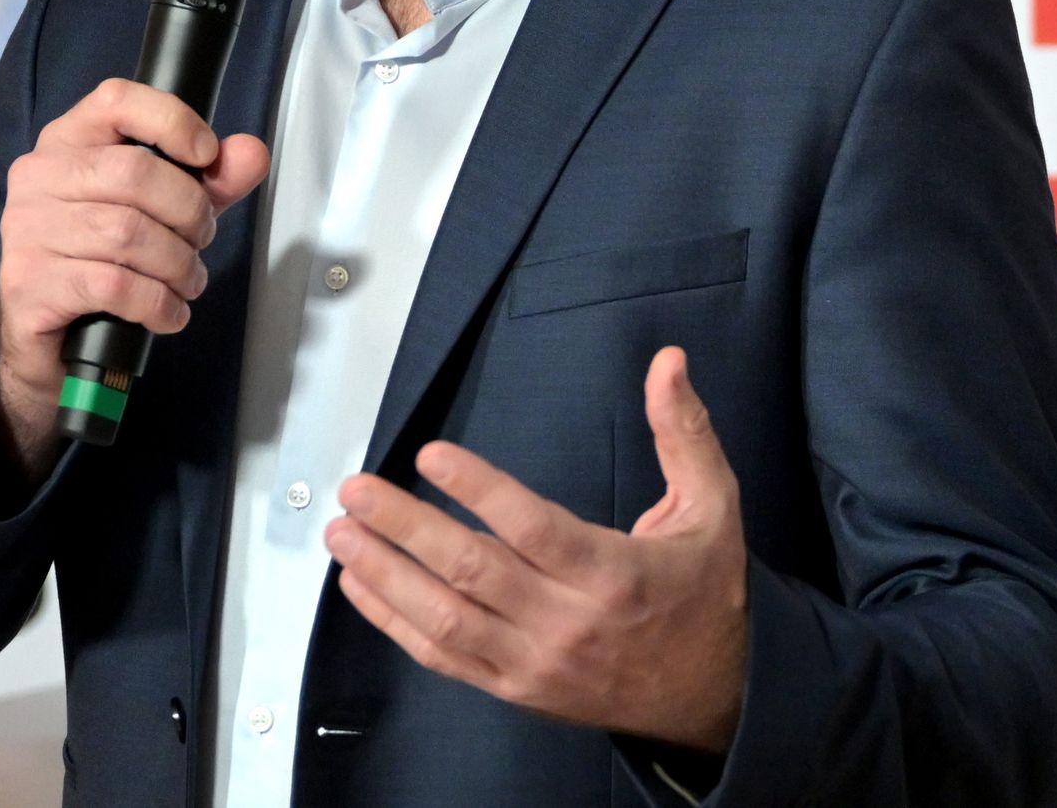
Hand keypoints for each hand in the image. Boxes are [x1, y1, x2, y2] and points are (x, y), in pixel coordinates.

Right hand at [0, 78, 271, 472]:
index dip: (172, 121)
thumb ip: (209, 181)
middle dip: (189, 211)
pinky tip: (168, 312)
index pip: (116, 99)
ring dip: (177, 264)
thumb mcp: (163, 212)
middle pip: (135, 172)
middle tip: (201, 240)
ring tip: (188, 281)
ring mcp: (26, 230)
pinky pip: (113, 284)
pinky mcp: (28, 284)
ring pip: (127, 233)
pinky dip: (157, 302)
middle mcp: (38, 177)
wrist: (45, 337)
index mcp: (67, 142)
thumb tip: (251, 153)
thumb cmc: (101, 260)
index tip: (207, 155)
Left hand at [327, 346, 748, 758]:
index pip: (533, 528)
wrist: (713, 695)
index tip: (431, 455)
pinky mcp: (515, 689)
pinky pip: (444, 657)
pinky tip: (362, 586)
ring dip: (387, 574)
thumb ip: (685, 431)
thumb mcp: (713, 506)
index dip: (479, 490)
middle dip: (407, 527)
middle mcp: (567, 622)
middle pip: (474, 571)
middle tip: (357, 489)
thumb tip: (669, 361)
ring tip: (343, 532)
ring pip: (446, 618)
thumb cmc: (704, 592)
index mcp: (614, 572)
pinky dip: (395, 622)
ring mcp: (535, 663)